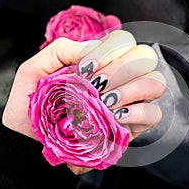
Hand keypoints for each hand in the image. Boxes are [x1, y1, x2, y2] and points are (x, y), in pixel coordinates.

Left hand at [2, 30, 165, 173]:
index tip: (86, 69)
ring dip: (132, 89)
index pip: (123, 41)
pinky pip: (154, 113)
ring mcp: (130, 102)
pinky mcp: (135, 125)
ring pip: (155, 82)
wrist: (34, 146)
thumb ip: (61, 50)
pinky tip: (117, 117)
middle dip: (121, 69)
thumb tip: (92, 49)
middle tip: (97, 86)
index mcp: (100, 63)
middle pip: (145, 57)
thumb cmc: (33, 110)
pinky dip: (139, 112)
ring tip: (106, 102)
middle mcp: (120, 78)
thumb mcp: (34, 72)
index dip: (109, 50)